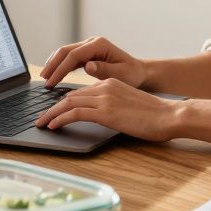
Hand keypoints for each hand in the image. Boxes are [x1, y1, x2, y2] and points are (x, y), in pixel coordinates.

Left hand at [34, 78, 178, 141]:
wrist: (170, 115)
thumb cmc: (155, 115)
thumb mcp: (130, 105)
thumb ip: (113, 105)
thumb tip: (101, 116)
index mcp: (110, 83)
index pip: (80, 93)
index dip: (63, 103)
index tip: (53, 111)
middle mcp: (105, 87)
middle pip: (70, 96)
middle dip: (52, 108)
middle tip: (40, 118)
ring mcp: (104, 98)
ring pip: (68, 103)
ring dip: (51, 114)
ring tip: (41, 123)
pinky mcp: (106, 112)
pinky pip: (75, 113)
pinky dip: (60, 118)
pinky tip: (53, 126)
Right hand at [39, 36, 148, 88]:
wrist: (138, 71)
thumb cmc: (132, 74)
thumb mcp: (121, 74)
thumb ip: (104, 69)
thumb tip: (87, 65)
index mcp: (99, 45)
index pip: (73, 56)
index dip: (60, 69)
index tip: (52, 82)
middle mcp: (92, 42)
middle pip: (65, 51)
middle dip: (52, 65)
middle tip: (43, 79)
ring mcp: (88, 46)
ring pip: (65, 52)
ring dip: (53, 64)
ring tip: (45, 77)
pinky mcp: (87, 53)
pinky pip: (69, 57)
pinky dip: (60, 65)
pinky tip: (53, 75)